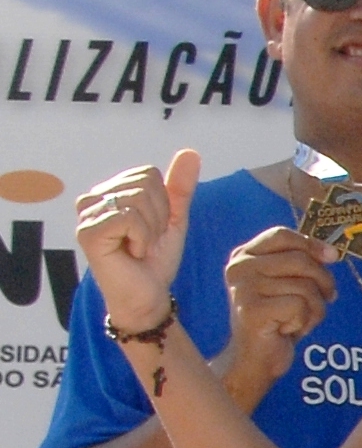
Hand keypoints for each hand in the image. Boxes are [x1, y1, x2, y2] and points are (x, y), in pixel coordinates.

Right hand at [73, 148, 197, 332]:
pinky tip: (131, 253)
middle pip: (144, 184)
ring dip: (151, 230)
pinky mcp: (87, 231)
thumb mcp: (174, 218)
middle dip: (159, 217)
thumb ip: (180, 186)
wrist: (149, 295)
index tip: (154, 229)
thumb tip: (190, 152)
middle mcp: (92, 199)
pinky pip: (129, 218)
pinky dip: (142, 238)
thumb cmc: (156, 259)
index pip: (148, 174)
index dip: (164, 204)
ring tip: (138, 247)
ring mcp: (86, 214)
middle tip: (146, 241)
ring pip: (138, 199)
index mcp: (110, 192)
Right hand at [221, 225, 335, 380]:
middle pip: (301, 260)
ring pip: (305, 286)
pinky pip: (300, 306)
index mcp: (244, 256)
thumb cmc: (277, 319)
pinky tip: (288, 330)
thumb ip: (302, 264)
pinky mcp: (253, 310)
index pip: (282, 235)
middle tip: (327, 299)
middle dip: (323, 282)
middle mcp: (239, 268)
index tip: (333, 257)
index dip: (311, 244)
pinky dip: (305, 321)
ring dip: (315, 308)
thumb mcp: (288, 285)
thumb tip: (331, 252)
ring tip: (299, 319)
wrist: (255, 358)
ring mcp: (243, 288)